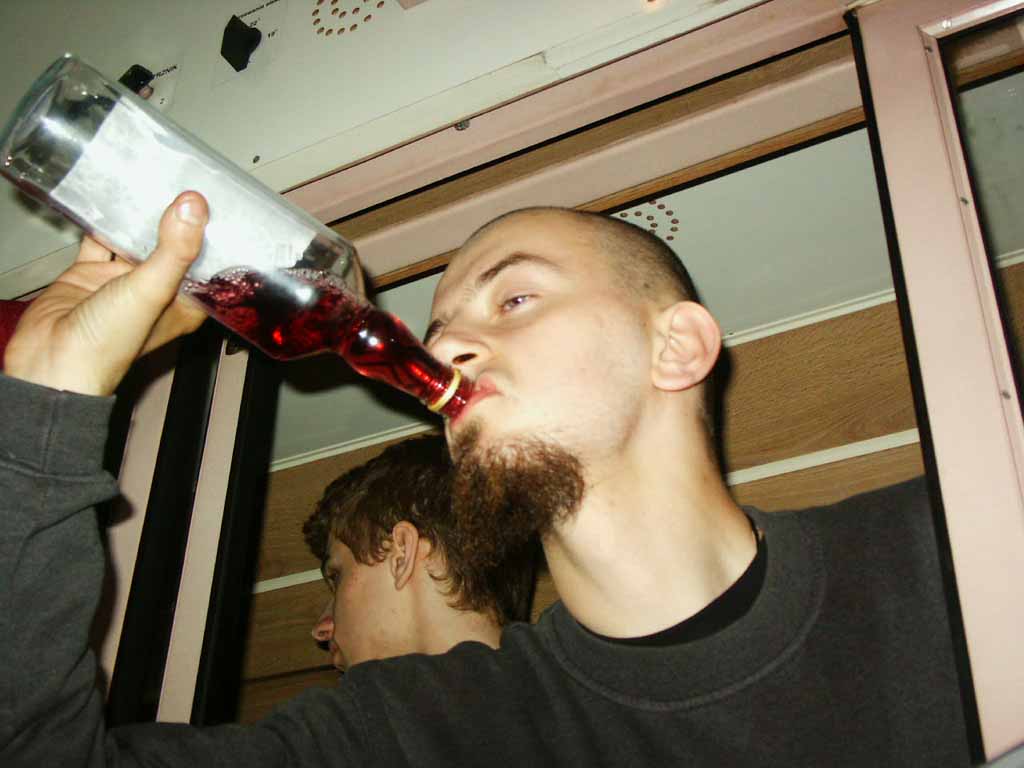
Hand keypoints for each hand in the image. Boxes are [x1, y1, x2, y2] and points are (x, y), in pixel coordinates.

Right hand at [4, 191, 208, 395]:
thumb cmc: (108, 344)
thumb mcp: (152, 290)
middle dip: (176, 220)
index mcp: (183, 304)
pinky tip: (108, 199)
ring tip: (150, 181)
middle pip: (172, 248)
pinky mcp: (89, 276)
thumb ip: (175, 249)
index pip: (207, 265)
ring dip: (140, 217)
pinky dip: (102, 223)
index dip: (212, 237)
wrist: (51, 362)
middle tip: (183, 181)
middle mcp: (155, 293)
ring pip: (135, 241)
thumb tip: (195, 207)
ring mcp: (121, 284)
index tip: (218, 204)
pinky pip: (99, 242)